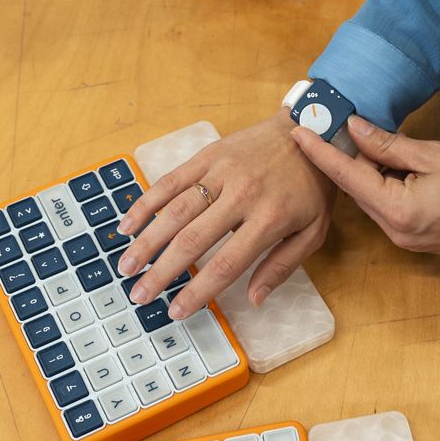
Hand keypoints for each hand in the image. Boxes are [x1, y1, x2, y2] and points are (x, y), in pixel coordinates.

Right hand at [115, 110, 336, 317]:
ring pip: (175, 211)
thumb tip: (253, 299)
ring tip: (126, 266)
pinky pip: (171, 181)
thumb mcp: (313, 231)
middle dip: (162, 271)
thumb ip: (282, 266)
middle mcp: (242, 195)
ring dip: (147, 241)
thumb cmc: (312, 187)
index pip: (225, 263)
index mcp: (269, 219)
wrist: (311, 130)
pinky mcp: (208, 155)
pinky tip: (128, 225)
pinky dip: (146, 203)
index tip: (177, 311)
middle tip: (139, 295)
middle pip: (192, 240)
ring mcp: (222, 172)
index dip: (198, 290)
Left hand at [292, 115, 439, 251]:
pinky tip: (386, 164)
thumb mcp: (433, 154)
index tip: (299, 132)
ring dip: (364, 171)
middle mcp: (393, 230)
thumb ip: (388, 144)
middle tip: (330, 126)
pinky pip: (384, 207)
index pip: (347, 177)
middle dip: (343, 159)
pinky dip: (380, 184)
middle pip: (356, 189)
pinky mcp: (411, 237)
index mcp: (397, 211)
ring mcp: (402, 238)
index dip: (320, 153)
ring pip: (369, 198)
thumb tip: (354, 128)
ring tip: (362, 140)